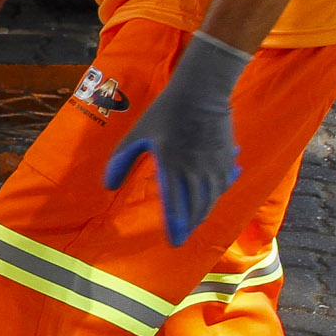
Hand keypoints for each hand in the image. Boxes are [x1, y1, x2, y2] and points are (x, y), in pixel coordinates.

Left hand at [102, 33, 249, 244]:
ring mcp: (215, 166)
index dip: (174, 228)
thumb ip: (121, 161)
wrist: (202, 92)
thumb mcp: (137, 134)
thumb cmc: (165, 113)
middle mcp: (196, 170)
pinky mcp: (227, 160)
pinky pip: (223, 187)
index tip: (173, 243)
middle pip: (195, 209)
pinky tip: (209, 200)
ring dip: (201, 214)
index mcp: (172, 166)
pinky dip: (215, 197)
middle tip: (181, 236)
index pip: (175, 207)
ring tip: (192, 222)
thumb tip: (108, 187)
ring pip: (210, 200)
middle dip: (188, 226)